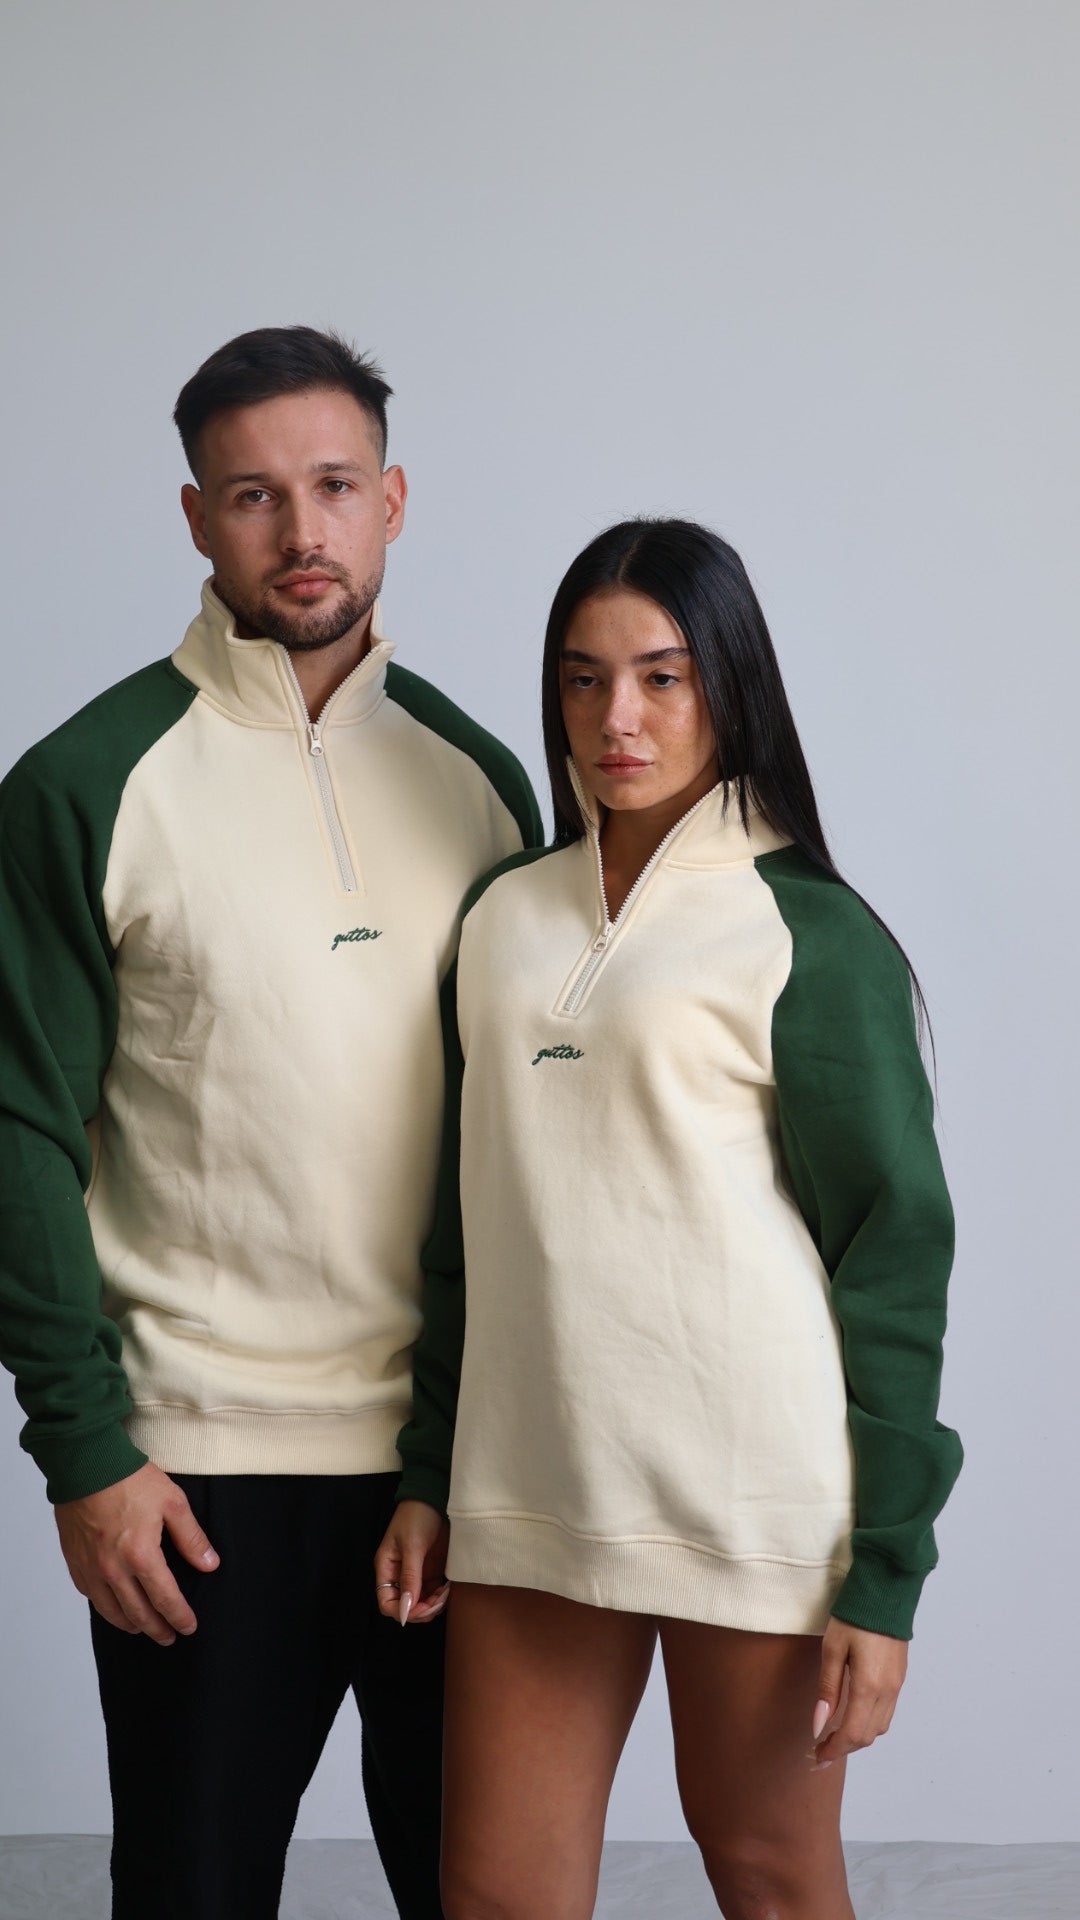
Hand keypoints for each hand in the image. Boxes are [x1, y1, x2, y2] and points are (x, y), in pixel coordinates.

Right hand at [55, 1462, 219, 1645]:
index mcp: (141, 1555)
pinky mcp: (75, 1562)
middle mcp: (113, 1569)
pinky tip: (113, 1607)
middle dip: (157, 1629)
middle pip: (138, 1613)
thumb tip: (209, 1564)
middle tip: (168, 1637)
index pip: (165, 1599)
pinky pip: (91, 1596)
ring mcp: (91, 1568)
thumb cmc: (128, 1479)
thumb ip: (191, 1538)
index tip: (189, 1627)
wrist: (85, 1464)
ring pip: (111, 1611)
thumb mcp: (172, 1502)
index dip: (179, 1617)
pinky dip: (105, 1607)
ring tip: (143, 1628)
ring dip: (130, 1624)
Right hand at [374, 1499, 449, 1624]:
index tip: (420, 1610)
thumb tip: (406, 1609)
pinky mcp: (432, 1570)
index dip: (402, 1611)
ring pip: (421, 1603)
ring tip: (445, 1594)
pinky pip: (433, 1593)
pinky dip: (441, 1597)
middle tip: (438, 1603)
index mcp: (387, 1568)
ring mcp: (416, 1573)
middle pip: (405, 1606)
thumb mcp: (413, 1546)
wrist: (436, 1497)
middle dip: (420, 1610)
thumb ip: (410, 1577)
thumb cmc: (417, 1516)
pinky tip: (449, 1589)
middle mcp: (399, 1574)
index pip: (387, 1602)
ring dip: (433, 1605)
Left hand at [809, 1617, 908, 1768]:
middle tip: (820, 1752)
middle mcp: (887, 1691)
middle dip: (843, 1748)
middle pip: (867, 1736)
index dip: (833, 1750)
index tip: (816, 1757)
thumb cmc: (854, 1617)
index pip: (851, 1733)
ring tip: (834, 1737)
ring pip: (879, 1727)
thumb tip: (818, 1725)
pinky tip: (852, 1717)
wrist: (885, 1592)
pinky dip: (868, 1723)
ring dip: (857, 1737)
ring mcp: (897, 1685)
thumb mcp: (832, 1649)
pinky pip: (886, 1713)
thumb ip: (827, 1689)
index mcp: (869, 1686)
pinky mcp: (899, 1678)